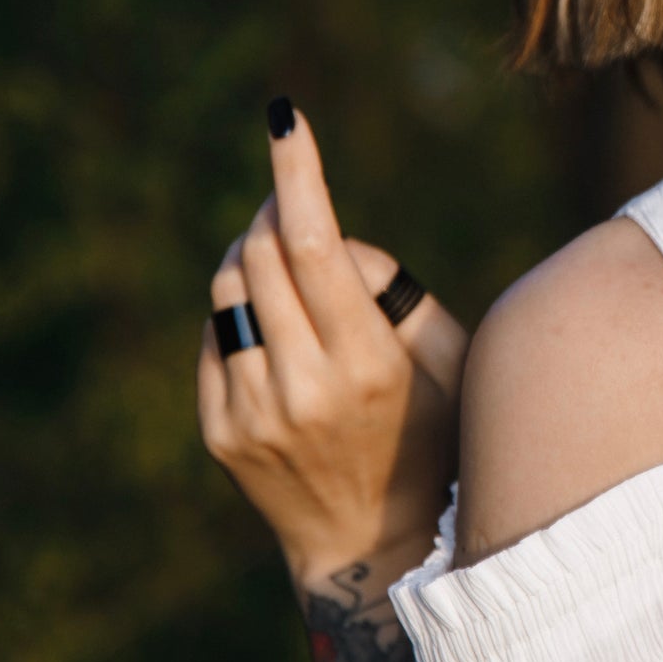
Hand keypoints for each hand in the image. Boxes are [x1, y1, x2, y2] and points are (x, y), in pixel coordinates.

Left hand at [196, 102, 468, 586]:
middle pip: (260, 253)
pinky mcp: (219, 431)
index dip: (297, 172)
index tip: (284, 118)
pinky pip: (214, 333)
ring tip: (286, 264)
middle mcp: (302, 386)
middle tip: (295, 203)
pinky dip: (241, 308)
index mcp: (367, 362)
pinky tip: (275, 328)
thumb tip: (329, 240)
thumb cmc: (432, 430)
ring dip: (253, 252)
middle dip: (275, 208)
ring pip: (227, 286)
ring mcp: (252, 413)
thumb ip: (393, 286)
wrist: (371, 543)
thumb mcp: (448, 356)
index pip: (315, 243)